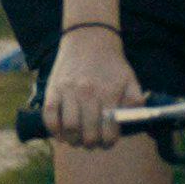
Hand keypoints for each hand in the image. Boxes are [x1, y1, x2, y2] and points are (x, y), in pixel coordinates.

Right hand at [43, 27, 142, 148]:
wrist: (89, 39)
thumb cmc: (111, 64)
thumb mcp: (130, 79)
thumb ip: (135, 102)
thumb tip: (132, 122)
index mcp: (108, 93)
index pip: (108, 130)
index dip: (108, 142)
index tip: (107, 142)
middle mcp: (87, 94)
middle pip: (87, 133)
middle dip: (91, 143)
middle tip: (92, 142)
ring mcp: (68, 92)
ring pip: (68, 128)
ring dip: (73, 140)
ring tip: (77, 139)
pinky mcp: (53, 89)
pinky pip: (49, 116)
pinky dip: (53, 130)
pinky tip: (61, 133)